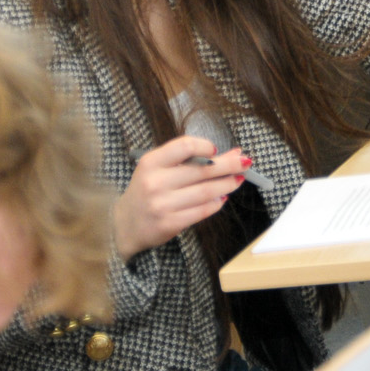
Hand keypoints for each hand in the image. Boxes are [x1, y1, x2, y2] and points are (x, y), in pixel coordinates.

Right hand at [113, 135, 246, 260]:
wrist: (124, 225)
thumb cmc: (146, 191)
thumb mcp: (156, 169)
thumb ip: (186, 160)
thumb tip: (230, 153)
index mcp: (151, 162)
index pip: (184, 146)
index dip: (205, 146)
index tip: (216, 150)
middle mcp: (155, 182)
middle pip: (202, 170)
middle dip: (228, 165)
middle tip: (245, 162)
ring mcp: (162, 204)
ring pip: (206, 191)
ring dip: (227, 184)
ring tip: (237, 179)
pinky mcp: (170, 223)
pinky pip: (202, 211)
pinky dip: (216, 203)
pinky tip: (222, 197)